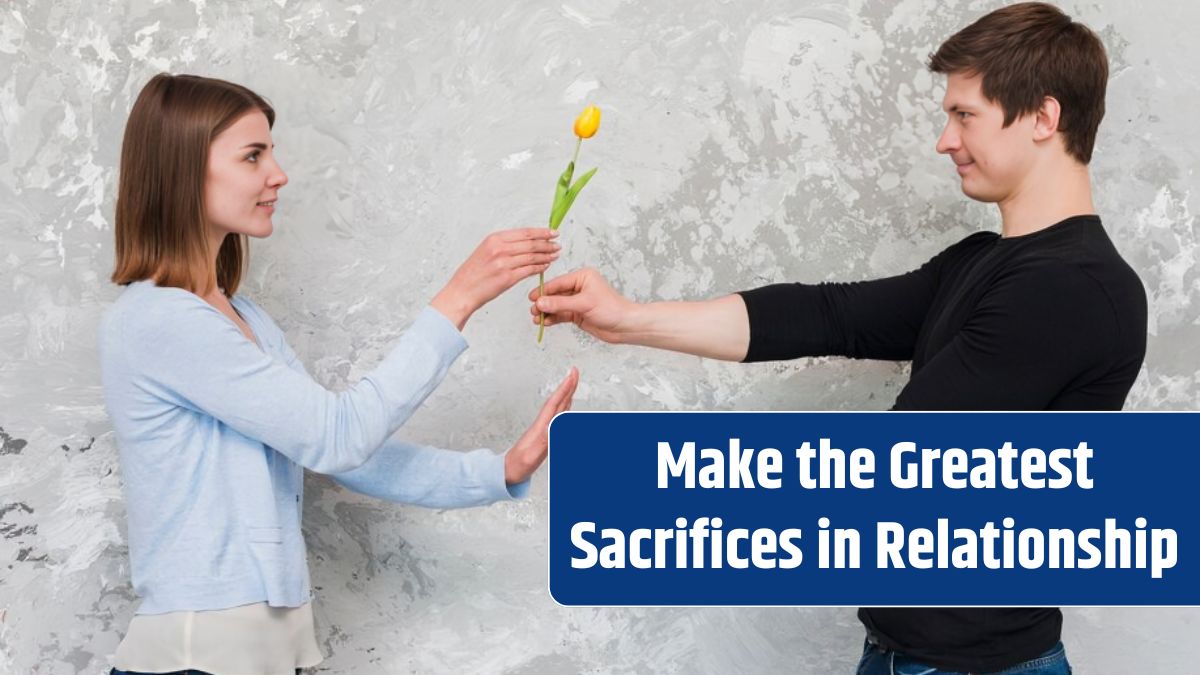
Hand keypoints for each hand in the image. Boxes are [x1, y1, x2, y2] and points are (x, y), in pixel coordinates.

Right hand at [431, 228, 560, 329]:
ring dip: (547, 256)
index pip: (525, 232)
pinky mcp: (507, 278)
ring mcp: (504, 263)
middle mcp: (500, 248)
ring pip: (533, 257)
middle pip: (531, 243)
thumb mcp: (486, 251)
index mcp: (494, 238)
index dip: (542, 232)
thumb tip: (525, 242)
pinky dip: (540, 267)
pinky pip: (529, 270)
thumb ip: (504, 245)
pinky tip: (546, 266)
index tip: (553, 233)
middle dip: (548, 244)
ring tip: (555, 255)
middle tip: (558, 245)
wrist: (462, 291)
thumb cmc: (473, 273)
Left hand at [504, 367, 578, 484]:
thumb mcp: (532, 456)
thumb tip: (555, 426)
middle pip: (557, 402)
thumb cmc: (518, 466)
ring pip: (557, 408)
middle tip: (574, 372)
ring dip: (566, 395)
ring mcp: (541, 428)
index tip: (572, 375)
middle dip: (567, 387)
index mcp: (540, 427)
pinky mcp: (542, 434)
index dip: (564, 389)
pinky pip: (556, 417)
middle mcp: (541, 425)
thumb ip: (544, 442)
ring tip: (572, 384)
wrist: (506, 472)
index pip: (554, 404)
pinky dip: (563, 409)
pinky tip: (565, 407)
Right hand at [528, 268, 634, 343]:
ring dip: (547, 312)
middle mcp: (579, 287)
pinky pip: (561, 314)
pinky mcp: (578, 314)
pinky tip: (544, 323)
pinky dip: (553, 318)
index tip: (531, 298)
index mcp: (582, 277)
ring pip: (557, 306)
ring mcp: (578, 301)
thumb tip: (540, 303)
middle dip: (544, 303)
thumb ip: (560, 304)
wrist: (625, 326)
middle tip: (533, 311)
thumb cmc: (611, 309)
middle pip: (555, 294)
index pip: (558, 283)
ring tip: (536, 319)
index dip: (544, 291)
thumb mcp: (583, 304)